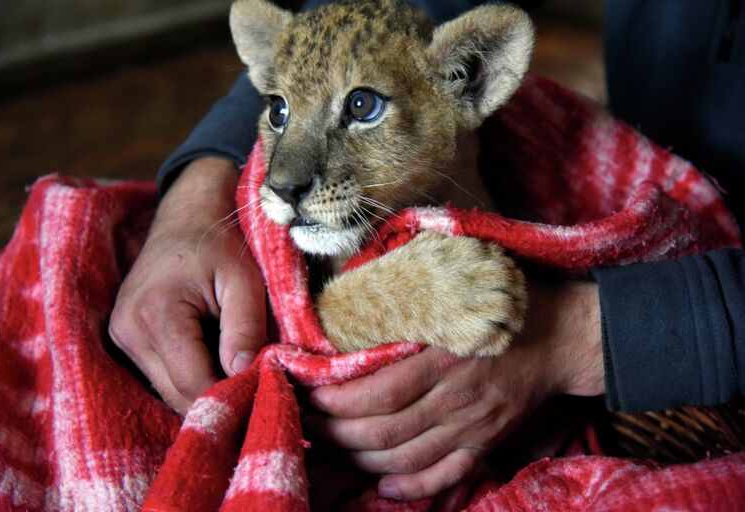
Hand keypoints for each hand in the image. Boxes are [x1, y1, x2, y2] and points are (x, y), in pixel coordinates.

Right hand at [109, 157, 265, 413]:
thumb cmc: (221, 242)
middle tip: (259, 396)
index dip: (232, 398)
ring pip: (167, 391)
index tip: (266, 398)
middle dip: (220, 402)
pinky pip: (161, 375)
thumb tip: (245, 376)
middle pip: (177, 395)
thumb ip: (244, 327)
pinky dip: (190, 378)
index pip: (193, 383)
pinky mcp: (126, 337)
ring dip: (205, 391)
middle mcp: (130, 330)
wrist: (188, 213)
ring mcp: (122, 335)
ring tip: (241, 378)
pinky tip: (218, 365)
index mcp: (157, 314)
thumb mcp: (244, 280)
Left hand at [308, 281, 603, 499]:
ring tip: (329, 449)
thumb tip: (358, 289)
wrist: (561, 335)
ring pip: (405, 459)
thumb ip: (412, 295)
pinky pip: (446, 475)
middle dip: (335, 433)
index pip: (378, 392)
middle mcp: (456, 398)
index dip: (336, 401)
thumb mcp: (457, 289)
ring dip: (359, 461)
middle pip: (383, 432)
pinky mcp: (486, 442)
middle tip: (305, 422)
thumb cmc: (502, 304)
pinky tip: (382, 486)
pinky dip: (412, 487)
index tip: (307, 391)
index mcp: (444, 357)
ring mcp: (472, 426)